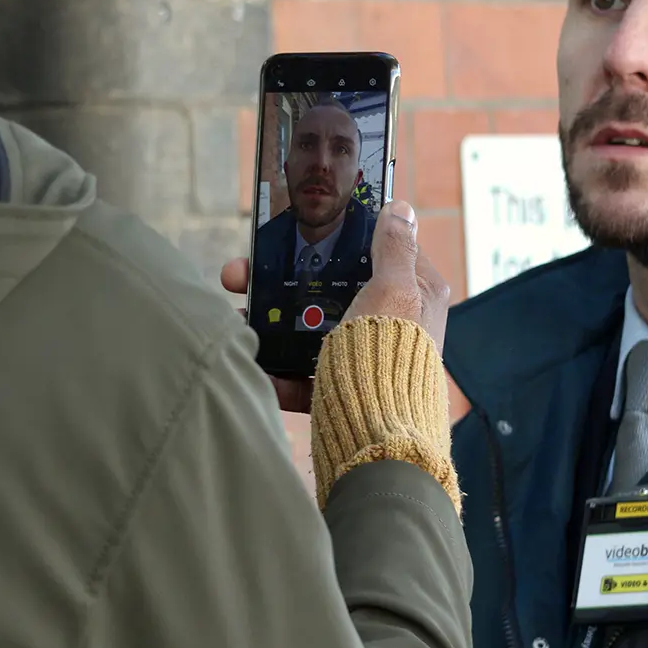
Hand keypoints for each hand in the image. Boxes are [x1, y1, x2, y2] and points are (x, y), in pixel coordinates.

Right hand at [221, 199, 448, 412]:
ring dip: (268, 318)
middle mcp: (390, 323)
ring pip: (308, 326)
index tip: (297, 229)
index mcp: (414, 295)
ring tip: (233, 312)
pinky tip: (249, 356)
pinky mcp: (337, 387)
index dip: (339, 236)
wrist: (376, 439)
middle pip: (331, 289)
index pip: (378, 251)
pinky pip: (298, 371)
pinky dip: (272, 367)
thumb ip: (395, 249)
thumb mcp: (396, 289)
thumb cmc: (390, 353)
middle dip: (283, 278)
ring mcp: (361, 355)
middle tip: (241, 273)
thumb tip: (399, 208)